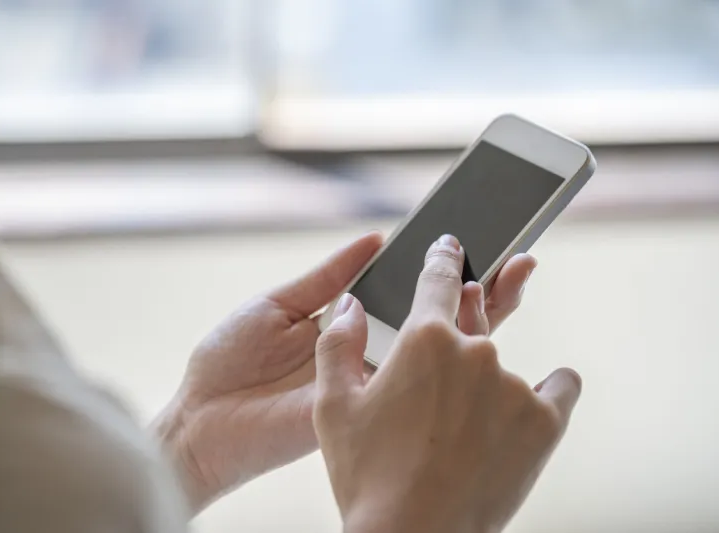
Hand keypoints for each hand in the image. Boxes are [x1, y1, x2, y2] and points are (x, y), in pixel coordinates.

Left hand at [153, 233, 535, 514]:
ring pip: (440, 351)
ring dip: (480, 316)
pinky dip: (449, 356)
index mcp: (347, 324)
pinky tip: (475, 321)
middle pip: (435, 319)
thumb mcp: (280, 303)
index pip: (404, 292)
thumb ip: (330, 277)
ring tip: (514, 275)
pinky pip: (414, 381)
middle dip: (479, 288)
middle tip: (517, 255)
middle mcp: (369, 352)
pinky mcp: (368, 407)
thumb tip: (376, 240)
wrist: (201, 417)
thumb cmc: (229, 360)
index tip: (472, 238)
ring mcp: (374, 381)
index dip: (438, 269)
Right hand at [314, 235, 580, 532]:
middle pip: (475, 318)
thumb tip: (348, 304)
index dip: (444, 257)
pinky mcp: (546, 421)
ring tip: (461, 426)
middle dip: (461, 322)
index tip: (452, 245)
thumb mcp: (332, 407)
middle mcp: (477, 351)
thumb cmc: (368, 476)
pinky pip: (561, 386)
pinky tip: (534, 400)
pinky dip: (549, 390)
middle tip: (445, 353)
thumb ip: (337, 343)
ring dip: (486, 381)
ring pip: (503, 366)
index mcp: (424, 338)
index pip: (439, 278)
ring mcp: (515, 385)